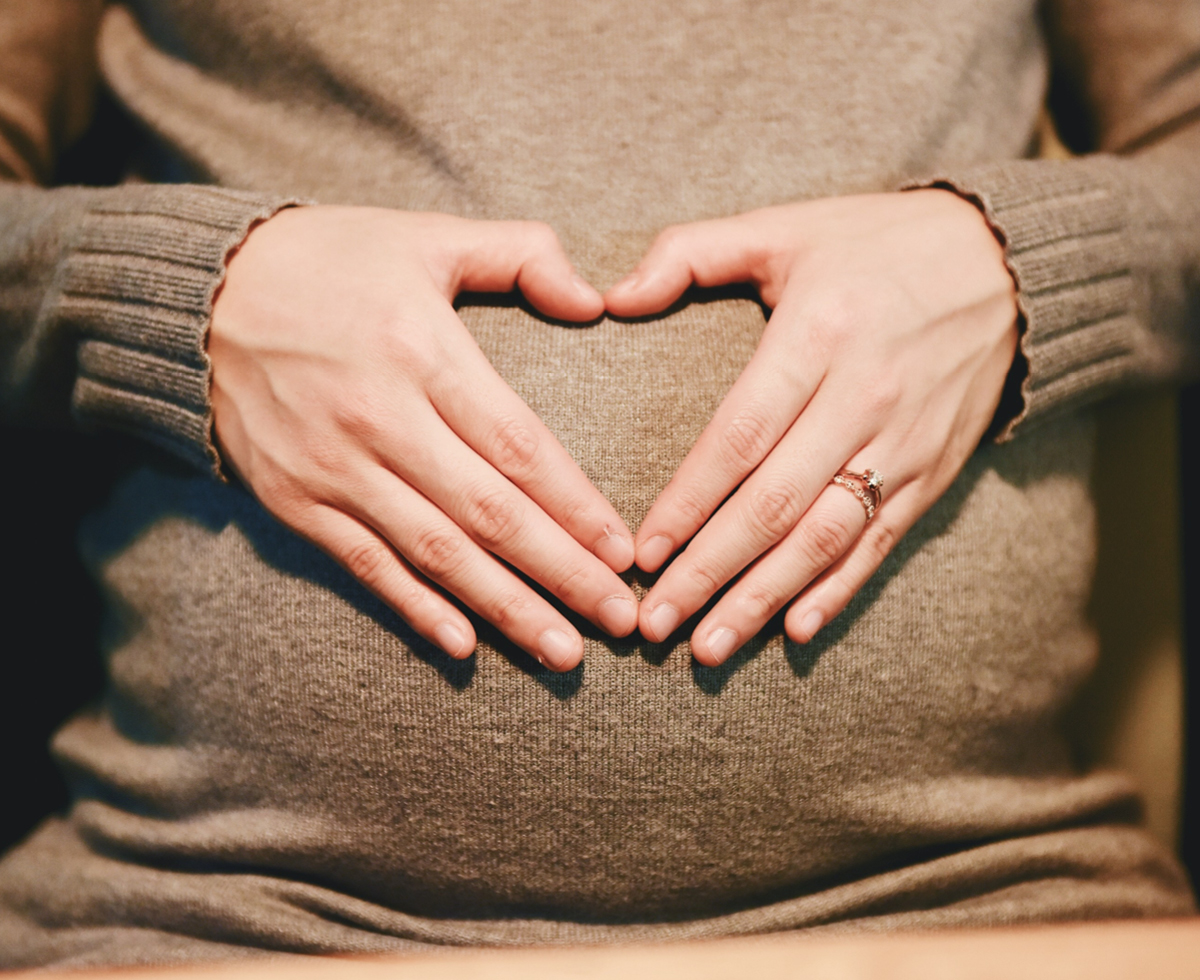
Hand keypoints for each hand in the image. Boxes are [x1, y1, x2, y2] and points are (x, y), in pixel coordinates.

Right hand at [209, 206, 637, 670]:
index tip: (624, 553)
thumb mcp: (427, 236)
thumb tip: (594, 300)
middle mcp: (379, 417)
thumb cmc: (331, 260)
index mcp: (422, 350)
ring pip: (435, 553)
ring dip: (505, 608)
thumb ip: (521, 253)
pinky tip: (465, 646)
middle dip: (562, 573)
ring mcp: (332, 467)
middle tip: (619, 622)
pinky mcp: (294, 500)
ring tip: (563, 651)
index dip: (577, 507)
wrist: (200, 292)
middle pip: (489, 514)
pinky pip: (365, 566)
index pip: (519, 446)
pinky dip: (416, 608)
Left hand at [605, 190, 1017, 664]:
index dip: (688, 501)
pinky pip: (881, 542)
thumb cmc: (874, 246)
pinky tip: (794, 631)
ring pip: (825, 537)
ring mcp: (904, 442)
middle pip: (775, 504)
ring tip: (709, 648)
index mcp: (818, 334)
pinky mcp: (934, 471)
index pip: (740, 436)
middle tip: (655, 623)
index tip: (641, 553)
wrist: (1006, 265)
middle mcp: (864, 397)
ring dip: (763, 598)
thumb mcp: (783, 227)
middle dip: (709, 571)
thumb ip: (690, 254)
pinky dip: (838, 591)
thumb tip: (610, 297)